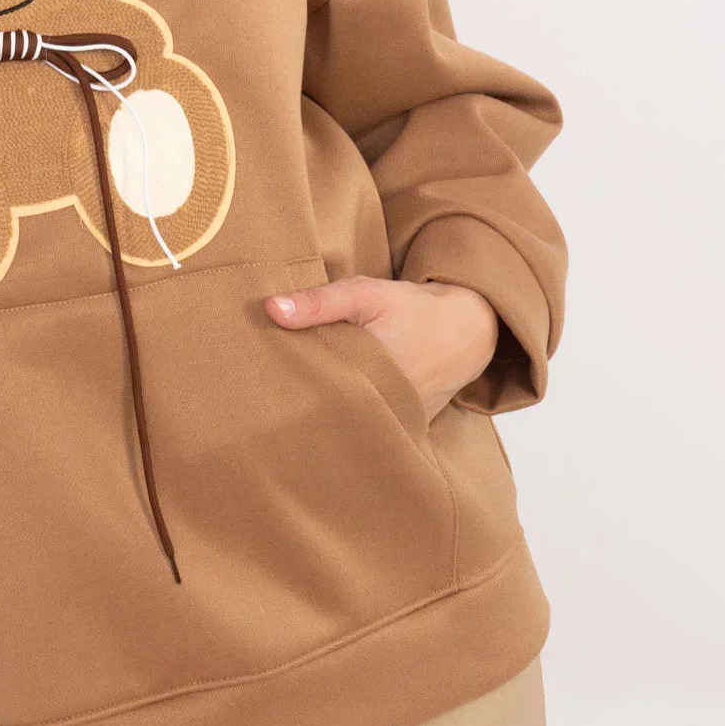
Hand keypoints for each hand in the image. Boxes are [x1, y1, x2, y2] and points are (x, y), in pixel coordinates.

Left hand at [264, 275, 498, 420]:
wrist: (467, 330)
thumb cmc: (412, 309)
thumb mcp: (366, 295)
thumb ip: (320, 302)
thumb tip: (270, 310)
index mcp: (366, 378)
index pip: (311, 397)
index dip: (283, 395)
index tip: (256, 393)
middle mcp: (380, 410)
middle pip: (326, 417)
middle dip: (298, 411)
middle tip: (262, 409)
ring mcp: (395, 424)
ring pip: (346, 427)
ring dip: (324, 418)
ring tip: (286, 417)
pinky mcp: (404, 428)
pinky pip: (369, 430)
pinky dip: (349, 421)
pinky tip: (326, 418)